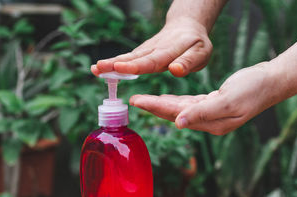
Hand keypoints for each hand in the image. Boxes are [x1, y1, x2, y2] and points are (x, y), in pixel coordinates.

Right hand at [91, 17, 211, 76]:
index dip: (136, 65)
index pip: (152, 60)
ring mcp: (146, 49)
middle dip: (116, 64)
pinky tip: (99, 69)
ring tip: (95, 69)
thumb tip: (175, 70)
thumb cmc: (196, 44)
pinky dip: (114, 63)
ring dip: (111, 63)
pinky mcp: (141, 52)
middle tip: (99, 68)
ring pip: (128, 57)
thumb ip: (188, 62)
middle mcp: (155, 48)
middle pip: (134, 57)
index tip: (120, 68)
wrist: (187, 26)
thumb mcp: (201, 53)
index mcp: (171, 50)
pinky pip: (127, 58)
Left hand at [130, 63, 280, 134]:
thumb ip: (203, 112)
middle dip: (154, 107)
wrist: (273, 80)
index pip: (177, 116)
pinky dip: (177, 102)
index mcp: (212, 124)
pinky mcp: (215, 104)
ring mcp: (213, 114)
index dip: (155, 108)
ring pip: (181, 109)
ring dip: (163, 104)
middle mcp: (210, 122)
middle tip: (134, 100)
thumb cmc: (254, 89)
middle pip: (176, 114)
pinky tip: (167, 99)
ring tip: (145, 100)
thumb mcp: (228, 100)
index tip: (137, 101)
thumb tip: (179, 123)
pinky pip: (191, 104)